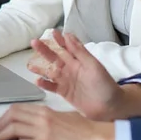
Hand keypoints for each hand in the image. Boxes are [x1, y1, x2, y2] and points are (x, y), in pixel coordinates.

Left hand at [0, 104, 114, 139]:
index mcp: (44, 110)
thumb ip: (47, 118)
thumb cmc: (85, 129)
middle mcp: (41, 118)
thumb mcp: (63, 117)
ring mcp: (42, 131)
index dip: (2, 118)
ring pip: (11, 129)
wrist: (97, 138)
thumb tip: (35, 124)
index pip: (16, 109)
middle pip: (10, 117)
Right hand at [26, 30, 140, 120]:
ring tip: (30, 64)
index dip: (59, 40)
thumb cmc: (105, 85)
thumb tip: (69, 36)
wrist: (110, 107)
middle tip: (34, 42)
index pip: (66, 47)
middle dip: (44, 50)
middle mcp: (71, 69)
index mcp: (79, 61)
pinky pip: (52, 87)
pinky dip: (45, 84)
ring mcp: (67, 81)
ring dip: (40, 68)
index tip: (52, 32)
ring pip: (50, 72)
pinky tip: (38, 81)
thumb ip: (80, 52)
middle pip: (55, 58)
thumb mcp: (94, 66)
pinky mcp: (64, 92)